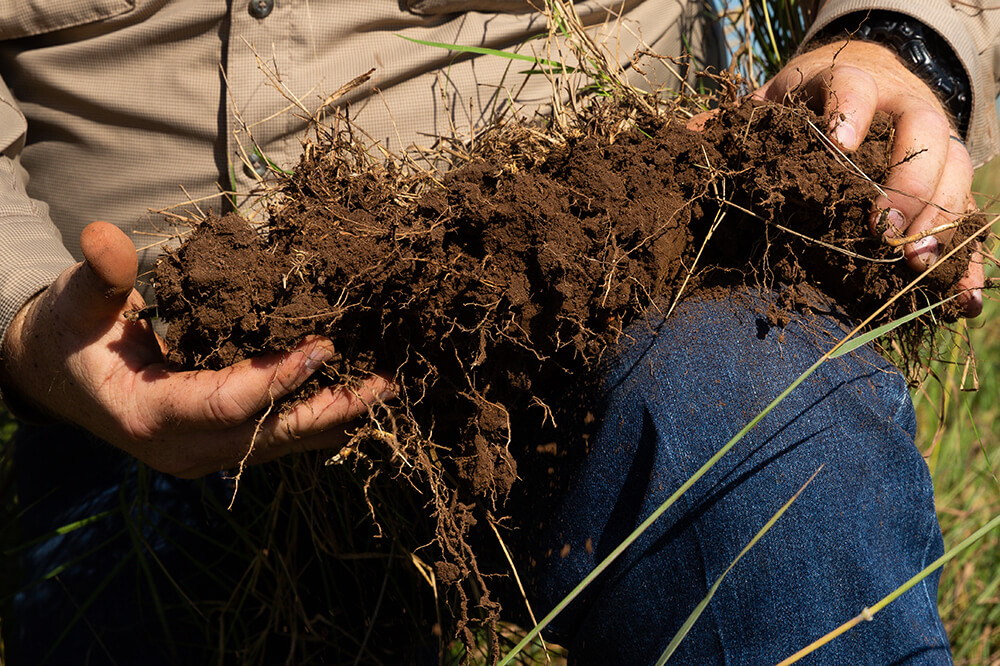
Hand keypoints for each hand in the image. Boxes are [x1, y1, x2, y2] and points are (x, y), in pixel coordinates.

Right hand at [0, 221, 389, 477]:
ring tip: (383, 388)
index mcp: (149, 415)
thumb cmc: (72, 335)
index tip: (326, 344)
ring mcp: (204, 456)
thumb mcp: (78, 302)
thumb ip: (99, 276)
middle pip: (270, 435)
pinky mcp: (220, 449)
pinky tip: (353, 397)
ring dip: (335, 416)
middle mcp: (183, 449)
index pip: (228, 403)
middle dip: (330, 408)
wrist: (59, 378)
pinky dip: (317, 418)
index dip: (279, 376)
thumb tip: (103, 237)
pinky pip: (277, 439)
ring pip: (281, 444)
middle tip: (384, 381)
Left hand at [755, 39, 983, 316]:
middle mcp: (903, 107)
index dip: (848, 113)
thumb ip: (735, 124)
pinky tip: (959, 298)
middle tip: (883, 229)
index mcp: (849, 83)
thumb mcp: (773, 104)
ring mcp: (935, 143)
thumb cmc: (808, 104)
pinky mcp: (950, 180)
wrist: (865, 80)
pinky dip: (966, 258)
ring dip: (943, 220)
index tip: (837, 146)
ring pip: (956, 171)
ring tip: (918, 263)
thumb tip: (684, 141)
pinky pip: (968, 215)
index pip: (854, 87)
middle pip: (923, 133)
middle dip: (907, 183)